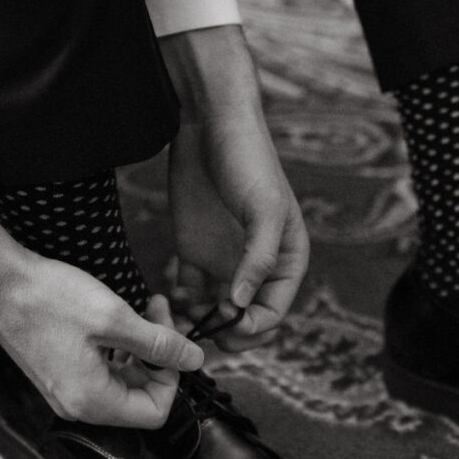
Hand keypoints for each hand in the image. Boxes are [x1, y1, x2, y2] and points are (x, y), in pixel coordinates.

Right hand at [0, 198, 202, 426]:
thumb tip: (197, 360)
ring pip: (123, 382)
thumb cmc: (50, 298)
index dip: (173, 378)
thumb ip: (159, 343)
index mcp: (92, 400)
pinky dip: (119, 348)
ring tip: (145, 307)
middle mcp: (77, 405)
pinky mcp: (58, 373)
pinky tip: (121, 316)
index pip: (155, 412)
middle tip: (160, 312)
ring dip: (141, 348)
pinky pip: (101, 372)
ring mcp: (65, 390)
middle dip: (158, 357)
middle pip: (139, 398)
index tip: (172, 339)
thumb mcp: (114, 318)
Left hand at [161, 25, 308, 350]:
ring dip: (201, 320)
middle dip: (228, 331)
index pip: (275, 310)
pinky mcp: (193, 251)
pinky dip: (181, 301)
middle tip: (204, 334)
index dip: (255, 328)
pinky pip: (189, 290)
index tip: (231, 330)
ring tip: (183, 319)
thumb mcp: (263, 209)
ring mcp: (223, 259)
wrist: (209, 124)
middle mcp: (255, 266)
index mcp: (286, 259)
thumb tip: (243, 305)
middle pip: (245, 317)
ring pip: (215, 309)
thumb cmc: (249, 161)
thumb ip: (258, 259)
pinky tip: (172, 297)